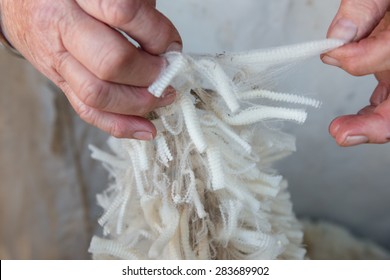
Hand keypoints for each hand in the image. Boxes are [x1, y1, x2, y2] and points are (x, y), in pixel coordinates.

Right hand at [0, 0, 181, 139]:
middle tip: (166, 74)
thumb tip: (167, 46)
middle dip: (149, 74)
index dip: (157, 34)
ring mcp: (58, 60)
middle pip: (112, 62)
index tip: (171, 45)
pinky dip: (119, 125)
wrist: (23, 4)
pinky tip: (144, 129)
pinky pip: (87, 111)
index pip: (125, 13)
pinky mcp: (60, 83)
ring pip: (99, 94)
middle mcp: (62, 27)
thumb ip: (134, 8)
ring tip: (162, 98)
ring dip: (139, 103)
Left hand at [322, 0, 389, 145]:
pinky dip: (370, 113)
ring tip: (340, 131)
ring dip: (369, 123)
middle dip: (375, 123)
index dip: (359, 58)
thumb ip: (366, 5)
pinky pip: (387, 99)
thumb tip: (338, 35)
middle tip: (343, 133)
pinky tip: (352, 120)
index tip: (332, 52)